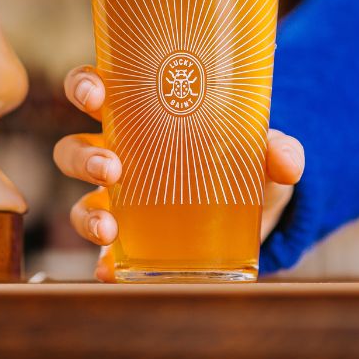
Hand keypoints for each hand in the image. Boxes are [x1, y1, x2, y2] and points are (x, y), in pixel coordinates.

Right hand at [53, 65, 304, 281]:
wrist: (256, 215)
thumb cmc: (245, 164)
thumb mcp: (263, 151)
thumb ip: (277, 149)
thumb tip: (285, 159)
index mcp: (139, 119)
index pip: (95, 91)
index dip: (83, 86)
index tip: (95, 93)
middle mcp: (119, 158)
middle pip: (72, 150)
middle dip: (82, 157)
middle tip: (110, 169)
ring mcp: (119, 204)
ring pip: (80, 204)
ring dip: (87, 216)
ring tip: (109, 229)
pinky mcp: (130, 246)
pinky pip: (105, 256)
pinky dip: (105, 265)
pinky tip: (112, 271)